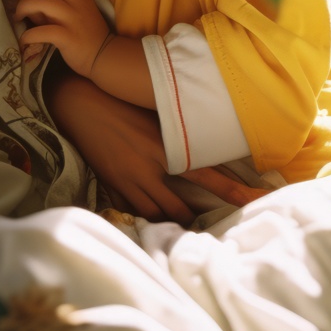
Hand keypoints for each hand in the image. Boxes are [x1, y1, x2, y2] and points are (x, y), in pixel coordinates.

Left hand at [4, 0, 110, 74]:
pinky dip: (29, 34)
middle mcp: (77, 1)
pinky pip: (44, 31)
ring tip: (17, 16)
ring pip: (43, 2)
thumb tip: (29, 4)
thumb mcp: (73, 13)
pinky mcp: (68, 37)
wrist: (104, 55)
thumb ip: (53, 6)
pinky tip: (24, 39)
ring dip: (24, 6)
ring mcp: (73, 19)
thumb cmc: (86, 33)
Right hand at [46, 69, 270, 223]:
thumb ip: (175, 132)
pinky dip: (145, 216)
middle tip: (214, 226)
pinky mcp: (112, 185)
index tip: (252, 201)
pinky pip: (133, 210)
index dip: (231, 190)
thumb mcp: (153, 113)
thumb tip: (200, 140)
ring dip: (172, 222)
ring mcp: (128, 180)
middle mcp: (148, 169)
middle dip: (196, 218)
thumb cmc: (119, 101)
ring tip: (186, 229)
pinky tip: (153, 219)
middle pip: (180, 206)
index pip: (207, 174)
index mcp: (164, 147)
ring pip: (157, 213)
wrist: (78, 104)